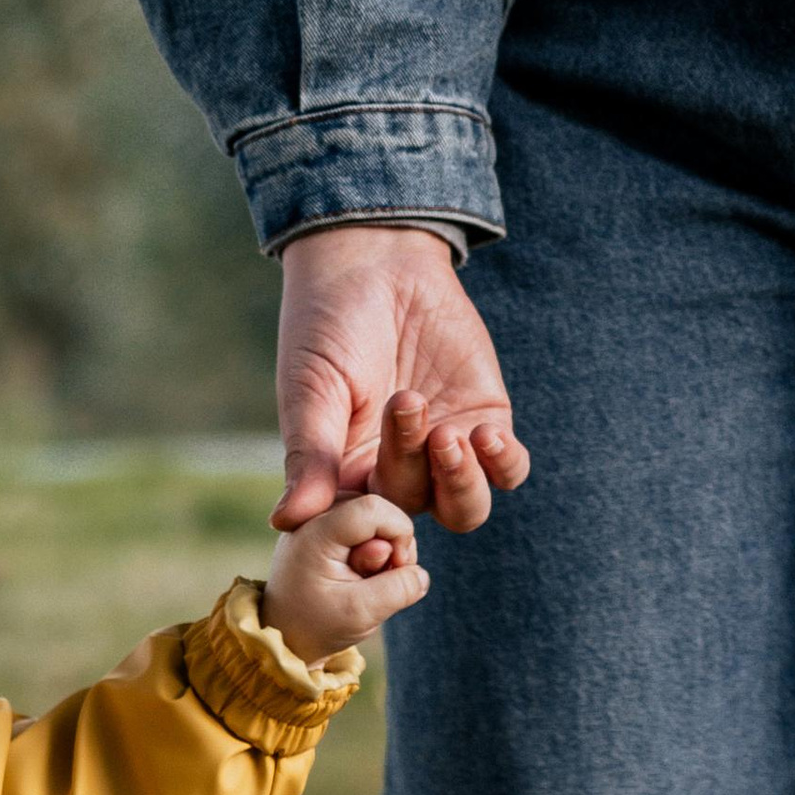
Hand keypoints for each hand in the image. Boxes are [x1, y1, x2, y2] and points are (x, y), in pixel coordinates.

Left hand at [262, 494, 427, 664]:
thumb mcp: (361, 613)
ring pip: (374, 514)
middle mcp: (312, 515)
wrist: (283, 632)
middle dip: (391, 543)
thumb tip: (420, 572)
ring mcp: (317, 516)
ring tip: (364, 577)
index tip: (396, 568)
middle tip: (375, 578)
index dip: (400, 535)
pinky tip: (361, 569)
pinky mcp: (325, 523)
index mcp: (314, 533)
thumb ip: (398, 589)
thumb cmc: (316, 626)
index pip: (375, 508)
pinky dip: (374, 544)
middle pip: (377, 508)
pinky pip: (365, 521)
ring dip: (383, 546)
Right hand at [273, 226, 527, 534]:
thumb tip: (286, 523)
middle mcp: (396, 470)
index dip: (368, 534)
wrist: (376, 260)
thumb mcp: (311, 392)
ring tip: (446, 434)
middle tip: (403, 408)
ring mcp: (444, 447)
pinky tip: (485, 435)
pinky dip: (501, 463)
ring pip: (467, 507)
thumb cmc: (327, 326)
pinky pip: (508, 467)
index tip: (366, 517)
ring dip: (460, 482)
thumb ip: (310, 457)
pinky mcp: (485, 417)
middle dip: (412, 472)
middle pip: (417, 516)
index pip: (361, 530)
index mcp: (346, 475)